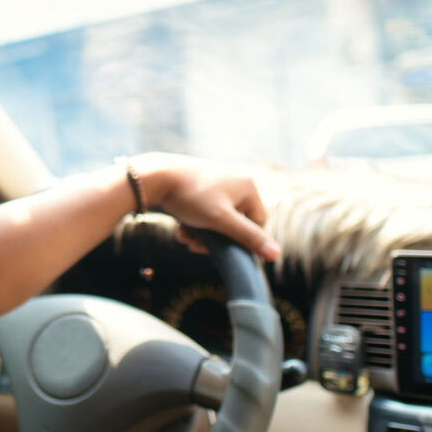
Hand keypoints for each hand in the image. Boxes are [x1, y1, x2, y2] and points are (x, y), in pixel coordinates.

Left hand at [132, 153, 279, 261]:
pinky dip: (194, 223)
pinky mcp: (199, 186)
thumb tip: (276, 255)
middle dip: (215, 239)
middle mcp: (236, 181)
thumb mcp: (221, 220)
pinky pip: (204, 212)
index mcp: (248, 186)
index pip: (258, 223)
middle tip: (195, 245)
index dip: (241, 240)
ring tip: (184, 237)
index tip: (221, 250)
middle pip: (235, 223)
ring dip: (202, 234)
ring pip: (217, 220)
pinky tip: (180, 229)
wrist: (155, 177)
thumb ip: (248, 237)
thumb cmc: (191, 197)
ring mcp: (217, 182)